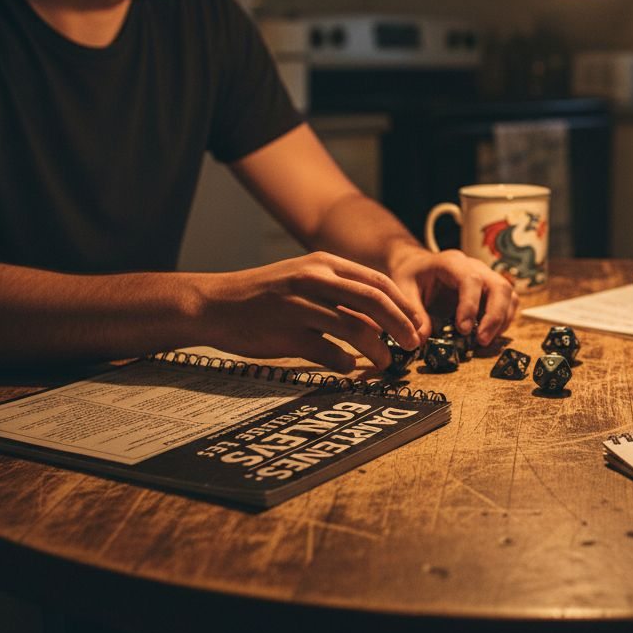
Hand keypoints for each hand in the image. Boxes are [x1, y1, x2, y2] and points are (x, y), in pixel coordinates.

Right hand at [197, 252, 424, 371]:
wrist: (215, 304)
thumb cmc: (265, 295)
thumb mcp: (304, 280)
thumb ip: (340, 293)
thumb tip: (381, 319)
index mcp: (323, 264)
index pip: (377, 282)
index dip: (403, 305)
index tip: (417, 324)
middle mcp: (314, 280)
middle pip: (373, 301)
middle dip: (401, 325)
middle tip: (414, 344)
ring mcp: (300, 307)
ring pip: (355, 327)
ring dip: (378, 349)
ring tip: (387, 362)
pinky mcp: (286, 334)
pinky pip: (328, 353)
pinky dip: (345, 364)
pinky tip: (349, 368)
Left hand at [388, 248, 518, 345]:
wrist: (419, 265)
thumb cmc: (412, 275)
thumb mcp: (403, 288)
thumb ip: (412, 311)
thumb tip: (421, 339)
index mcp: (452, 262)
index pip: (471, 279)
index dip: (470, 305)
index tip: (462, 330)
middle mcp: (475, 266)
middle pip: (499, 286)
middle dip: (495, 316)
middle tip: (481, 341)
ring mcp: (487, 276)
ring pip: (508, 294)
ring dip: (502, 320)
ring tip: (485, 341)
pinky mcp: (491, 289)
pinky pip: (508, 302)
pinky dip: (504, 320)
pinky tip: (489, 335)